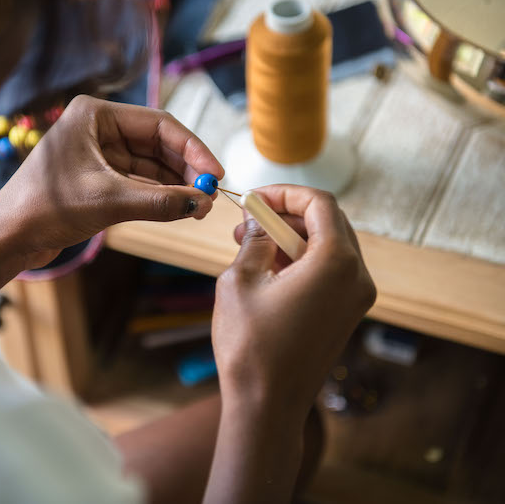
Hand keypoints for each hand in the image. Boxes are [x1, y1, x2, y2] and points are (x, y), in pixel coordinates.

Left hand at [0, 95, 223, 267]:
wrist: (8, 238)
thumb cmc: (46, 207)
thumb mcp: (108, 201)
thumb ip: (159, 202)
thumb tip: (202, 203)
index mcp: (95, 115)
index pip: (159, 125)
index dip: (192, 149)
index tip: (215, 174)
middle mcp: (98, 130)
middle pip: (157, 146)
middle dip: (185, 171)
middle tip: (210, 195)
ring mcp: (98, 155)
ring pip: (150, 168)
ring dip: (174, 187)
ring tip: (199, 208)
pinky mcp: (98, 180)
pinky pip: (138, 185)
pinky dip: (158, 197)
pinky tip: (179, 210)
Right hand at [212, 185, 375, 422]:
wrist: (267, 405)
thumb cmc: (251, 347)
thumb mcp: (240, 281)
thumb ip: (254, 242)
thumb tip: (257, 224)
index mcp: (336, 262)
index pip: (320, 203)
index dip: (285, 193)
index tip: (254, 200)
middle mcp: (357, 277)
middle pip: (328, 222)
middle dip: (287, 214)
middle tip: (248, 222)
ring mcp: (356, 297)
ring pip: (329, 246)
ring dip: (293, 237)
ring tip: (251, 246)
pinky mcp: (347, 313)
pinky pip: (330, 271)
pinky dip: (302, 260)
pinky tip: (270, 268)